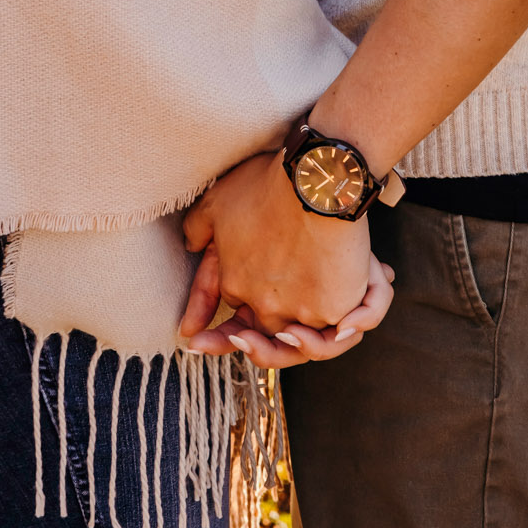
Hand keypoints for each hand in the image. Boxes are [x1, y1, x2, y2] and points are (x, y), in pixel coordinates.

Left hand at [178, 151, 393, 361]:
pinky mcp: (333, 310)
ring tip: (301, 335)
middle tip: (263, 339)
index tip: (218, 335)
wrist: (314, 180)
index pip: (232, 315)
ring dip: (298, 347)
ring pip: (296, 345)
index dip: (233, 324)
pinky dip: (335, 336)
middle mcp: (264, 305)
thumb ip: (198, 228)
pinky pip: (334, 338)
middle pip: (262, 336)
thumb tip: (191, 247)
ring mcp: (298, 311)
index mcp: (234, 284)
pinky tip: (337, 332)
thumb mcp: (217, 201)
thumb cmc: (267, 185)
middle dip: (256, 344)